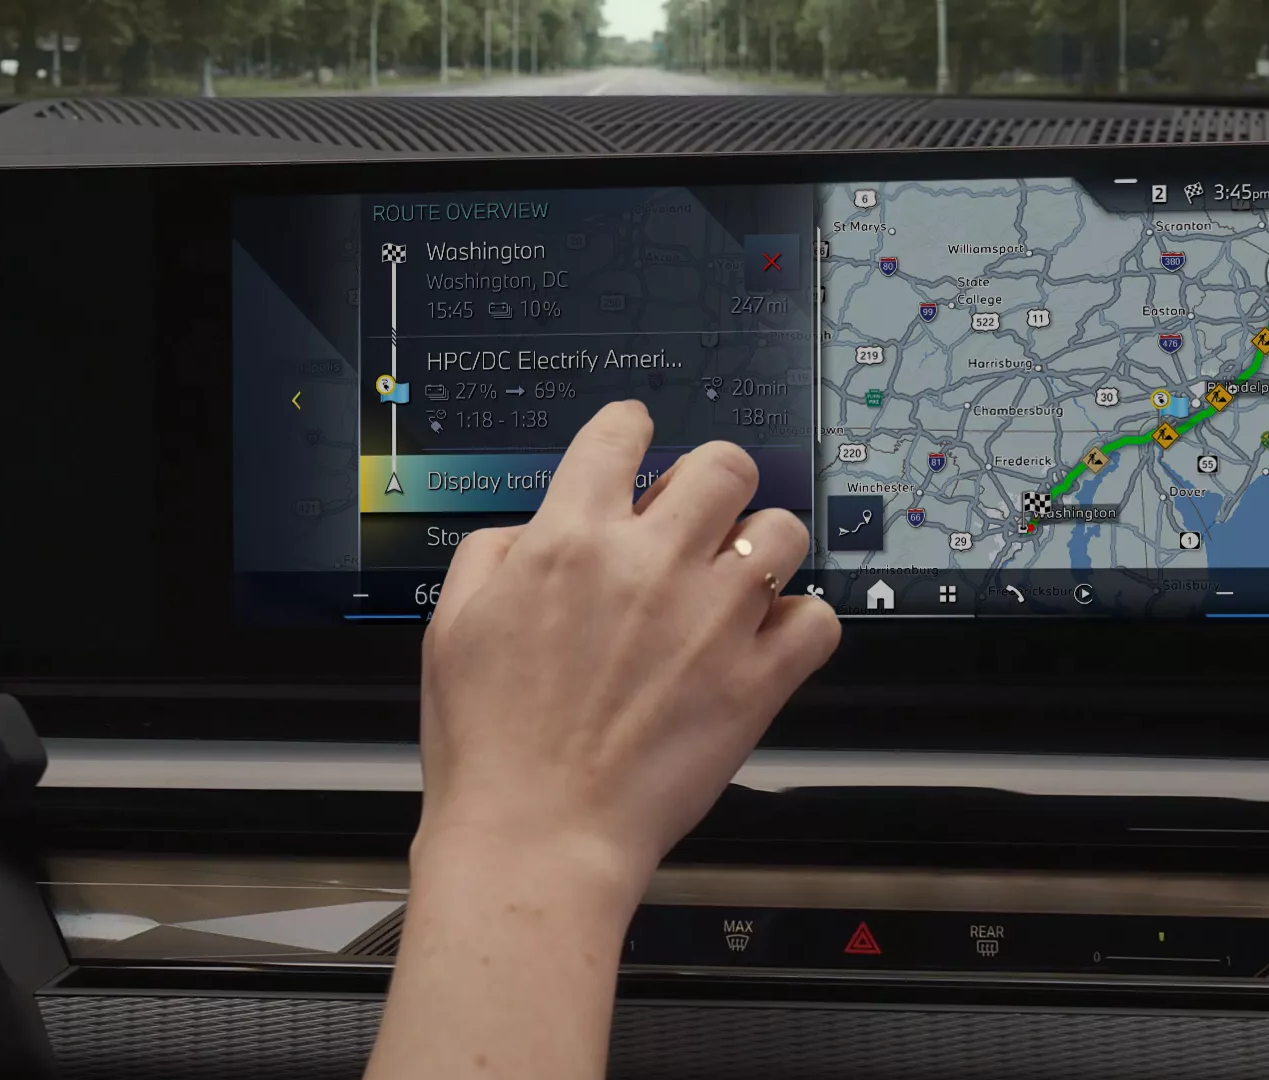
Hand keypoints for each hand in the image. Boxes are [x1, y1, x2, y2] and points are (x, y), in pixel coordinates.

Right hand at [414, 399, 840, 902]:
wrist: (536, 834)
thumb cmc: (489, 745)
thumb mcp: (451, 626)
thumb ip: (492, 554)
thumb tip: (534, 530)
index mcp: (568, 540)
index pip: (618, 435)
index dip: (631, 428)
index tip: (640, 437)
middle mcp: (648, 563)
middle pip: (724, 465)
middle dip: (713, 481)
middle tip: (700, 517)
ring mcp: (712, 618)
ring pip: (783, 531)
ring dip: (763, 548)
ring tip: (738, 581)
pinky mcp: (756, 679)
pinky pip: (817, 619)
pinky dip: (800, 624)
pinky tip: (766, 640)